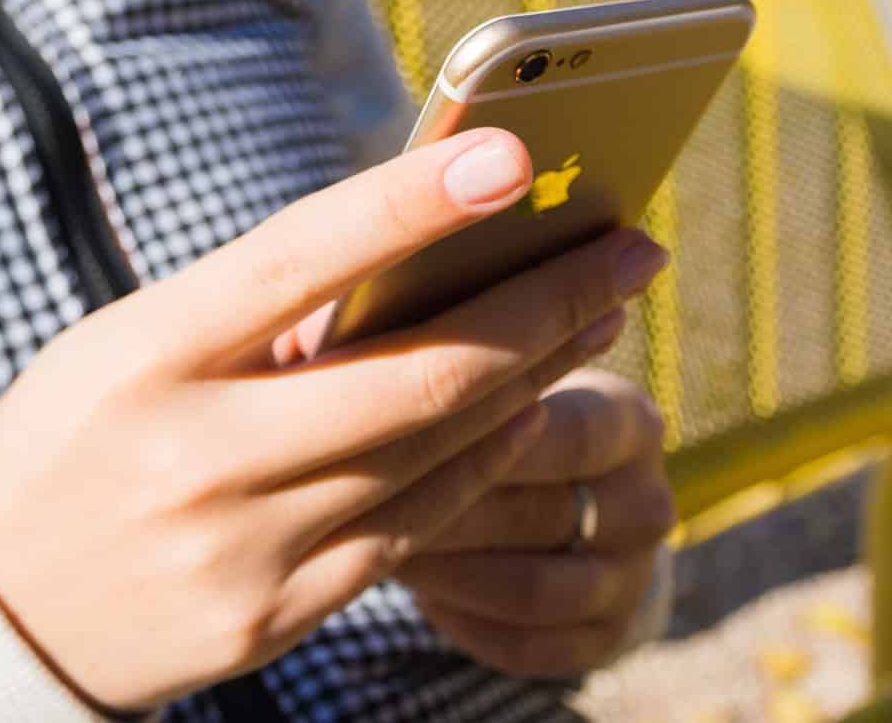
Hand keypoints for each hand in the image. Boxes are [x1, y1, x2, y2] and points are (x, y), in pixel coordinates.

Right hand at [0, 128, 668, 711]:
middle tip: (631, 249)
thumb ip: (252, 312)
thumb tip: (409, 268)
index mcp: (143, 356)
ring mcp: (242, 550)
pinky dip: (481, 461)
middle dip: (546, 305)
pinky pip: (413, 529)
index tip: (514, 152)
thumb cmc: (69, 436)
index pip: (294, 263)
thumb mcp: (127, 345)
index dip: (408, 205)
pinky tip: (524, 410)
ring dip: (535, 377)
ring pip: (435, 455)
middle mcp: (197, 457)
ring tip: (595, 314)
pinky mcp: (276, 615)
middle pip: (414, 377)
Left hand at [396, 368, 675, 678]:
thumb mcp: (504, 380)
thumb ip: (463, 372)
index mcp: (630, 422)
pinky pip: (524, 645)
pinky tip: (416, 590)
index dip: (485, 440)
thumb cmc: (505, 414)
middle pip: (539, 515)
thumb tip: (378, 366)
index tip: (404, 436)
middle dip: (443, 511)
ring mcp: (633, 579)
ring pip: (529, 589)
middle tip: (364, 503)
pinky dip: (461, 619)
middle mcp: (646, 503)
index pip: (567, 434)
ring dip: (445, 573)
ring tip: (378, 548)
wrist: (565, 493)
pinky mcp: (603, 640)